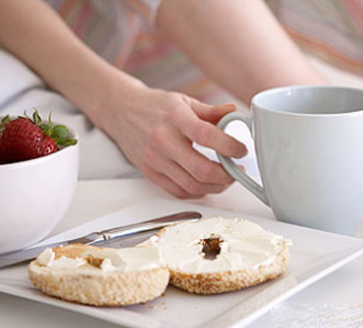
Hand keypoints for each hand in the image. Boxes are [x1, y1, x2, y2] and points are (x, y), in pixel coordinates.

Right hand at [97, 85, 246, 197]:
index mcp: (175, 119)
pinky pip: (178, 192)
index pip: (207, 136)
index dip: (229, 146)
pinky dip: (196, 192)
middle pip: (201, 169)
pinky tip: (205, 184)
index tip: (241, 150)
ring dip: (215, 186)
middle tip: (236, 169)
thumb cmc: (153, 106)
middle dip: (226, 175)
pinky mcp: (150, 173)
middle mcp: (163, 141)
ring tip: (225, 178)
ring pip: (192, 186)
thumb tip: (235, 114)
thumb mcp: (184, 101)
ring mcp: (155, 160)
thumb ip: (211, 111)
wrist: (121, 111)